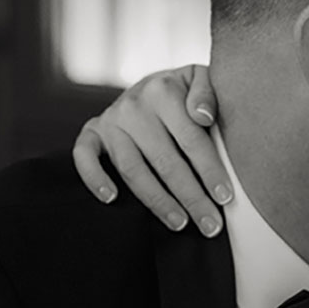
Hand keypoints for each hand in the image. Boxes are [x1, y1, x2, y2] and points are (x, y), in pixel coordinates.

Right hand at [72, 65, 230, 235]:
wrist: (154, 85)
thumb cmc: (186, 91)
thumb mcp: (202, 81)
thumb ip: (208, 93)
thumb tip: (202, 116)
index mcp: (163, 91)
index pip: (191, 139)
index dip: (209, 171)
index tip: (224, 198)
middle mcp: (133, 106)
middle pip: (164, 161)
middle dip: (191, 197)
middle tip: (210, 226)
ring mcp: (110, 120)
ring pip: (132, 169)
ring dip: (156, 200)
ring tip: (179, 224)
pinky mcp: (92, 132)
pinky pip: (84, 156)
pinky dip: (94, 178)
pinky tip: (111, 199)